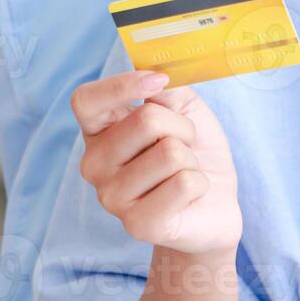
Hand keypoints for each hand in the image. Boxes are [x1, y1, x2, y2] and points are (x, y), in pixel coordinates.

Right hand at [72, 70, 241, 256]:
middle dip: (182, 127)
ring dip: (191, 158)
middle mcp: (95, 165)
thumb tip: (156, 76)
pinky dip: (199, 183)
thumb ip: (167, 89)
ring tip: (184, 172)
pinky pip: (184, 183)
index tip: (158, 81)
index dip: (121, 85)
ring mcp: (112, 198)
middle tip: (184, 145)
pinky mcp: (138, 224)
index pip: (85, 100)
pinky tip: (189, 196)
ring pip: (170, 153)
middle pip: (145, 120)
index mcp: (99, 131)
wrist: (213, 203)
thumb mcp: (184, 108)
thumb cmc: (194, 151)